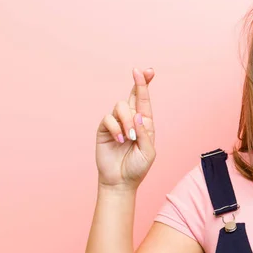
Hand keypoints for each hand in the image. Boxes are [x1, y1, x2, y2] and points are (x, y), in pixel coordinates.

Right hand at [95, 68, 155, 190]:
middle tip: (138, 72)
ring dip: (127, 120)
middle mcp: (131, 120)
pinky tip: (120, 140)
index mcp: (144, 124)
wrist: (120, 181)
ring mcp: (117, 123)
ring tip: (129, 138)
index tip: (148, 71)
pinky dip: (116, 128)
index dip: (145, 85)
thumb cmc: (137, 168)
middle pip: (133, 96)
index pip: (145, 101)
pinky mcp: (104, 129)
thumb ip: (144, 133)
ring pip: (121, 107)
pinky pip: (109, 119)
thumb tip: (138, 115)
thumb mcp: (148, 152)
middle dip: (138, 84)